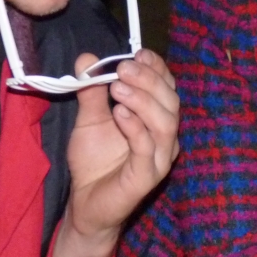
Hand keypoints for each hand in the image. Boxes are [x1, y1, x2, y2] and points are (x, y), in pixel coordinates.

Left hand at [64, 49, 179, 240]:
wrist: (85, 203)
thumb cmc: (94, 162)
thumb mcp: (89, 120)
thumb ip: (91, 92)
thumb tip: (87, 60)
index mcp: (156, 120)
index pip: (168, 88)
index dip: (157, 68)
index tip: (138, 54)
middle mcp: (165, 138)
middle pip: (171, 101)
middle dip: (148, 80)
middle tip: (122, 69)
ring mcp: (159, 159)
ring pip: (166, 123)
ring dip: (143, 100)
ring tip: (117, 89)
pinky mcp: (147, 178)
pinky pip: (148, 148)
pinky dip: (135, 127)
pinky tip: (119, 114)